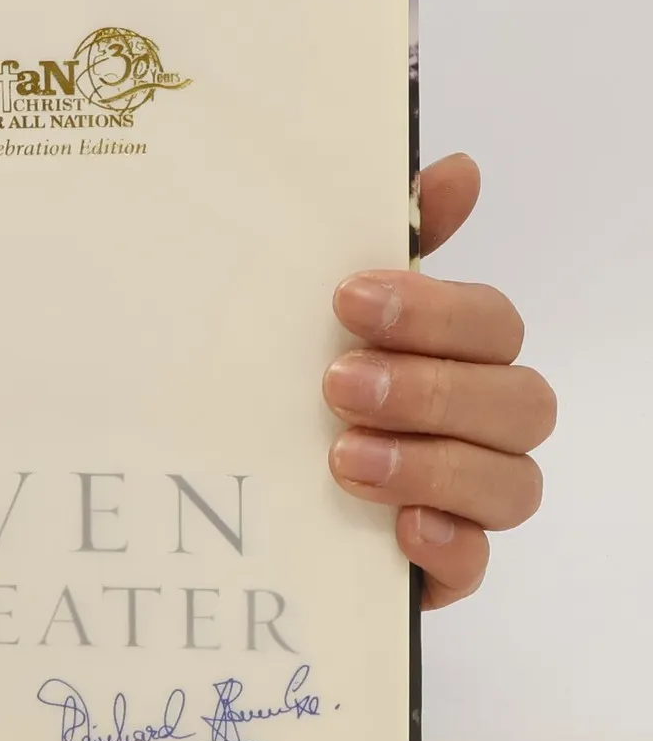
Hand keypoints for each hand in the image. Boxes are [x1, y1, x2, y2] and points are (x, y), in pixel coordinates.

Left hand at [324, 153, 553, 608]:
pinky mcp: (437, 569)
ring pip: (513, 485)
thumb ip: (386, 238)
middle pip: (522, 402)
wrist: (219, 492)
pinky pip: (477, 566)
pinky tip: (400, 526)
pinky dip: (448, 547)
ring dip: (433, 463)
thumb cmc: (285, 378)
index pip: (493, 323)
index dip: (435, 310)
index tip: (346, 298)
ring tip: (343, 458)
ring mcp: (464, 500)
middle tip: (338, 383)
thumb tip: (456, 171)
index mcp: (455, 353)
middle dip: (432, 388)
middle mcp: (476, 424)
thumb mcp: (308, 305)